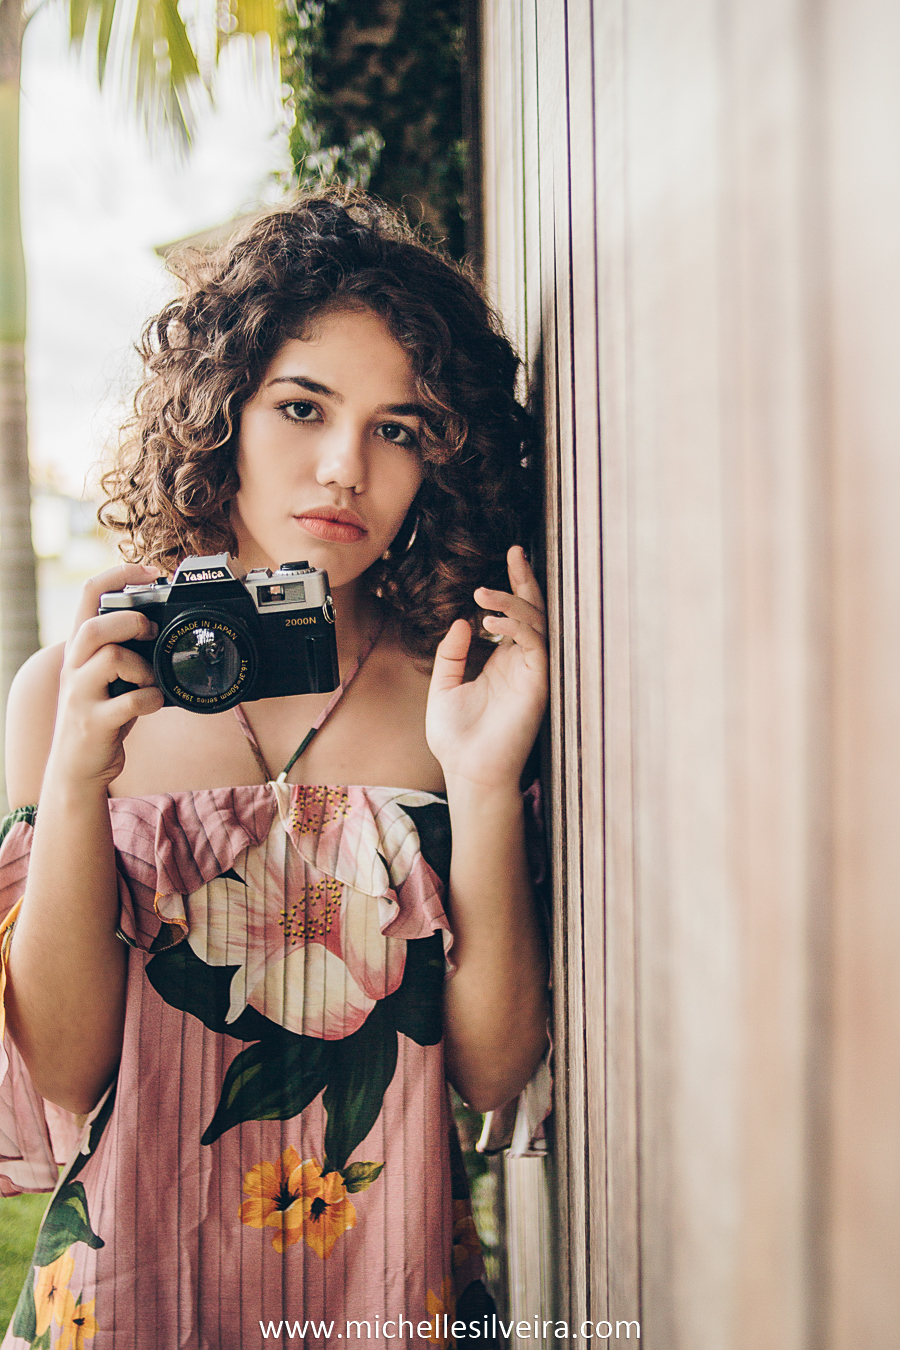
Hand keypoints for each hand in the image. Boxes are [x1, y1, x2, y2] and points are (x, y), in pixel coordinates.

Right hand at [48, 564, 164, 788]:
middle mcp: (74, 667)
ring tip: (149, 679)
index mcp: (80, 649)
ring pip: (109, 658)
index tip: (151, 571)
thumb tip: (161, 626)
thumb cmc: (100, 717)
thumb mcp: (106, 678)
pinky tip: (153, 703)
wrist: (76, 768)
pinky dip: (150, 699)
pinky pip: (128, 702)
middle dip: (129, 621)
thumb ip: (123, 651)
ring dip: (141, 665)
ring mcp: (81, 695)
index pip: (88, 595)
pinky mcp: (94, 723)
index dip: (119, 574)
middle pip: (94, 626)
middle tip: (151, 633)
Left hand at [426, 546, 547, 790]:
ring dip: (513, 602)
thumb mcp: (443, 687)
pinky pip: (535, 645)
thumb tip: (462, 620)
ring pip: (537, 623)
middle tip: (513, 553)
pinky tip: (491, 622)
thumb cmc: (456, 737)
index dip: (512, 586)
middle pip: (533, 612)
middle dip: (525, 580)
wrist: (467, 771)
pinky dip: (517, 627)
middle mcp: (521, 663)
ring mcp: (532, 672)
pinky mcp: (538, 684)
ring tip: (484, 592)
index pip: (513, 615)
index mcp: (502, 662)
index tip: (509, 557)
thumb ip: (451, 653)